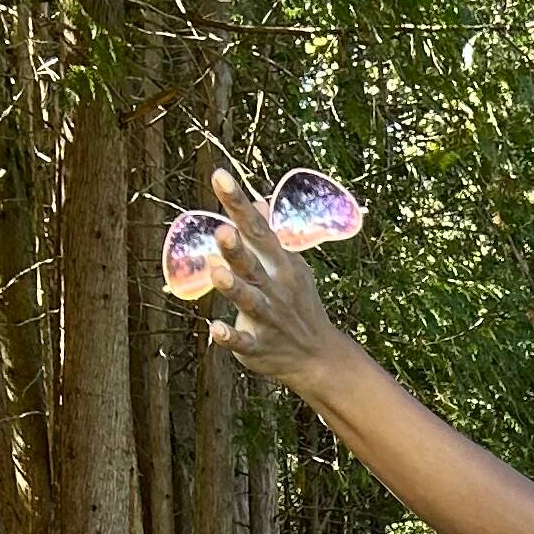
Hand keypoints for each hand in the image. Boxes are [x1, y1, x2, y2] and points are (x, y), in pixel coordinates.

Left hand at [199, 168, 342, 392]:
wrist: (319, 356)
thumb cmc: (297, 304)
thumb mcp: (288, 266)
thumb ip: (266, 236)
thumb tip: (256, 202)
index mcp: (279, 263)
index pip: (256, 228)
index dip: (237, 204)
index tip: (219, 176)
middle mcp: (274, 287)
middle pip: (252, 263)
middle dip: (238, 249)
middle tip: (223, 230)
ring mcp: (268, 317)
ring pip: (249, 300)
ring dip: (234, 287)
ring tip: (217, 272)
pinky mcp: (259, 346)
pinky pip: (244, 341)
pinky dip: (230, 337)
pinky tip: (214, 330)